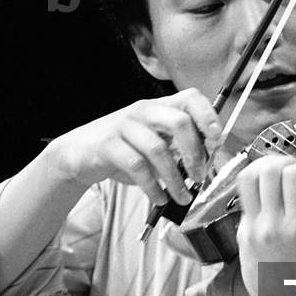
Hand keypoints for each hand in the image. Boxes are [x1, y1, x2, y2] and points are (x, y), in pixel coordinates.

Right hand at [50, 88, 221, 205]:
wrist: (79, 153)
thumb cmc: (124, 149)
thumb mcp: (154, 142)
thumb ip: (178, 148)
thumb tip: (209, 165)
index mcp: (159, 106)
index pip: (191, 97)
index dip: (208, 116)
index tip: (217, 139)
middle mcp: (143, 111)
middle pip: (178, 122)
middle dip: (194, 153)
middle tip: (199, 176)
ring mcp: (124, 126)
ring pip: (158, 149)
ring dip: (175, 179)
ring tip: (182, 197)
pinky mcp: (108, 145)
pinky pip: (137, 167)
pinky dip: (153, 187)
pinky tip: (159, 198)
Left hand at [235, 155, 295, 295]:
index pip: (293, 175)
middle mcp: (272, 226)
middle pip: (267, 170)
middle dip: (283, 162)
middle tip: (294, 173)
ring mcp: (253, 229)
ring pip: (247, 179)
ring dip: (263, 169)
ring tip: (278, 175)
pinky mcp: (241, 233)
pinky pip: (244, 198)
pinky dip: (256, 190)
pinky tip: (270, 197)